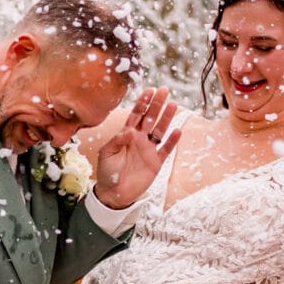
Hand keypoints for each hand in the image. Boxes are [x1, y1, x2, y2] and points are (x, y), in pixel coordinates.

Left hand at [93, 87, 180, 208]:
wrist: (114, 193)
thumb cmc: (107, 172)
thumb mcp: (106, 154)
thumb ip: (117, 141)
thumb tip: (130, 131)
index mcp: (126, 134)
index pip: (136, 114)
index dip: (143, 102)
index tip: (149, 90)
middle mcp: (139, 139)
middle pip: (150, 117)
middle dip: (157, 104)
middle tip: (164, 90)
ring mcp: (149, 150)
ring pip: (160, 130)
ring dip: (166, 118)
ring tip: (173, 104)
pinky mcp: (156, 162)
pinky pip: (166, 149)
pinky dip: (172, 141)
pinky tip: (177, 131)